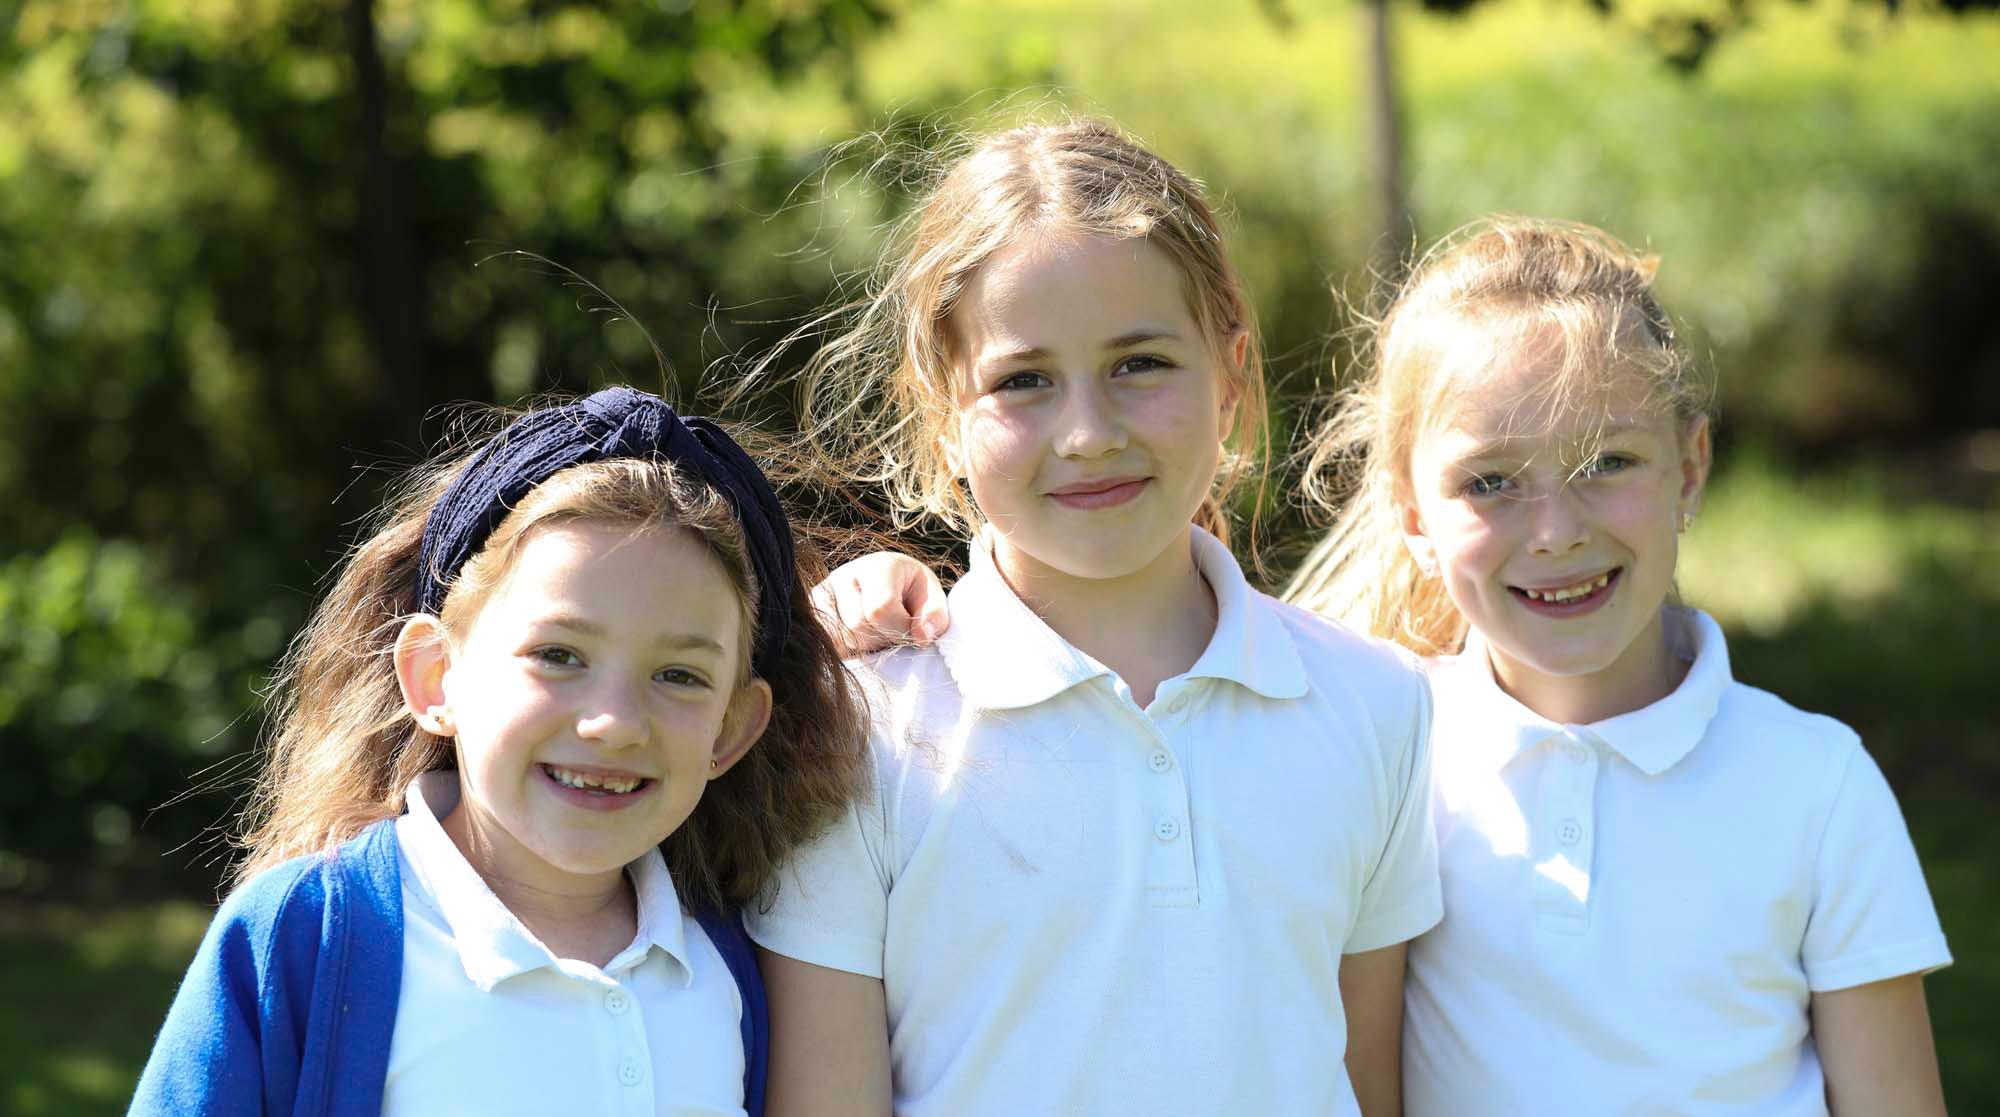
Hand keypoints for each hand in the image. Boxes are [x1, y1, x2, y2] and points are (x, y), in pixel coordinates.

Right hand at [811, 551, 949, 655]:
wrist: (886, 583)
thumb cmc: (911, 592)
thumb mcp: (932, 598)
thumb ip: (935, 617)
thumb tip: (921, 638)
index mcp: (878, 566)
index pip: (880, 608)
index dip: (898, 629)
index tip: (912, 632)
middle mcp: (845, 575)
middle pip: (858, 626)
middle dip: (882, 639)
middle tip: (893, 633)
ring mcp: (824, 592)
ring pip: (840, 638)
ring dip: (864, 647)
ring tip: (877, 633)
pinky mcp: (813, 610)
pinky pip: (827, 642)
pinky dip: (847, 649)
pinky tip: (860, 638)